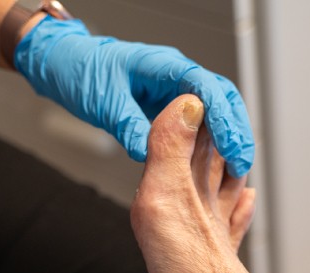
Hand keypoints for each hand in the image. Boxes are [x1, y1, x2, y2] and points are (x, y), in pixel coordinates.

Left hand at [14, 17, 253, 176]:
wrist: (67, 66)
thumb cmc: (83, 73)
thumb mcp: (104, 103)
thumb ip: (129, 126)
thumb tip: (147, 153)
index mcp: (164, 66)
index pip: (208, 89)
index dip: (224, 120)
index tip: (232, 149)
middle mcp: (175, 76)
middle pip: (223, 98)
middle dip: (237, 131)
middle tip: (242, 164)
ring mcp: (174, 92)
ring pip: (216, 112)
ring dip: (228, 138)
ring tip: (236, 169)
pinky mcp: (168, 109)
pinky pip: (199, 124)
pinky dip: (212, 143)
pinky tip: (216, 165)